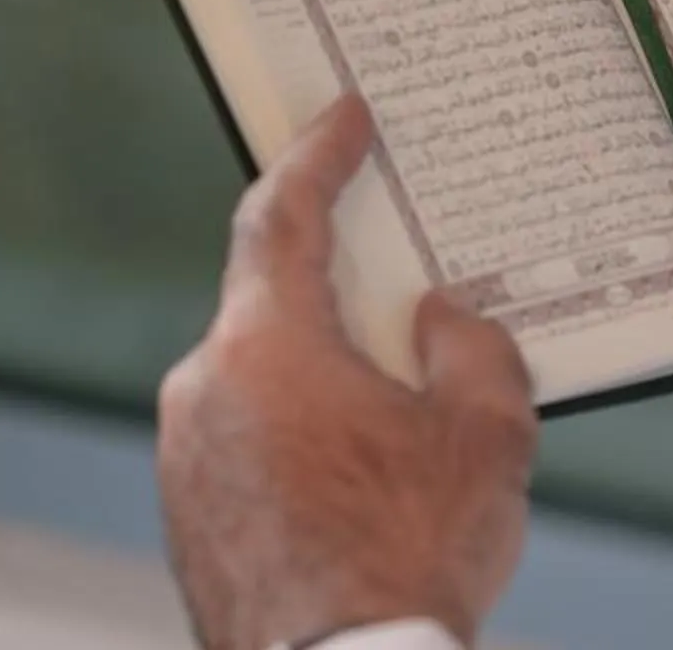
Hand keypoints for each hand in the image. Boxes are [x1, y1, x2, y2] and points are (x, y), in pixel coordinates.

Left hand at [156, 95, 537, 649]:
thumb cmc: (411, 556)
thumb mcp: (487, 434)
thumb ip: (471, 346)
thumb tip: (439, 320)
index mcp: (267, 349)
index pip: (282, 218)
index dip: (319, 156)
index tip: (342, 115)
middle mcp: (203, 391)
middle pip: (274, 304)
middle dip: (342, 290)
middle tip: (406, 282)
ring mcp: (185, 462)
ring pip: (263, 380)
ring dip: (327, 376)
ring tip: (405, 413)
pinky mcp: (189, 521)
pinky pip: (249, 442)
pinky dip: (303, 435)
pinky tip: (365, 475)